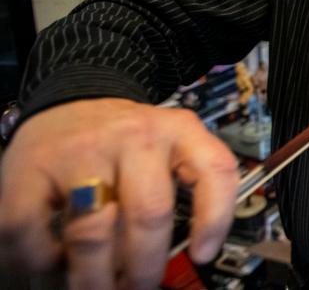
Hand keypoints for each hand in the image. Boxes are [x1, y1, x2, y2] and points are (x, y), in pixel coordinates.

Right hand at [0, 98, 238, 287]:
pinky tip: (54, 261)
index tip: (203, 256)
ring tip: (95, 287)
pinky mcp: (32, 167)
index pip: (215, 170)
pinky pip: (33, 230)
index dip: (215, 218)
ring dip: (93, 276)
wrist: (71, 99)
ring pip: (93, 231)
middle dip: (144, 268)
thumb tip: (159, 265)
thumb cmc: (123, 140)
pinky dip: (41, 260)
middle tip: (137, 289)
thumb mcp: (164, 150)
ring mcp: (83, 150)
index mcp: (179, 131)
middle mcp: (136, 136)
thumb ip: (173, 194)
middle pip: (150, 214)